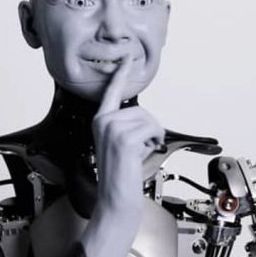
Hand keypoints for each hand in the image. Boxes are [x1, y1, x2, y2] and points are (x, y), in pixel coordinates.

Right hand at [82, 55, 164, 256]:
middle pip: (141, 110)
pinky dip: (154, 141)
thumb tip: (144, 118)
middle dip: (150, 128)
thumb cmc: (121, 174)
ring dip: (152, 136)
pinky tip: (144, 153)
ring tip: (141, 152)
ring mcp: (111, 129)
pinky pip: (152, 129)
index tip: (126, 57)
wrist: (117, 198)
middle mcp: (103, 121)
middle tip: (142, 147)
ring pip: (148, 119)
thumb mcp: (121, 144)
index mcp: (101, 121)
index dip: (120, 74)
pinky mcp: (123, 138)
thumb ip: (127, 126)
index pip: (112, 91)